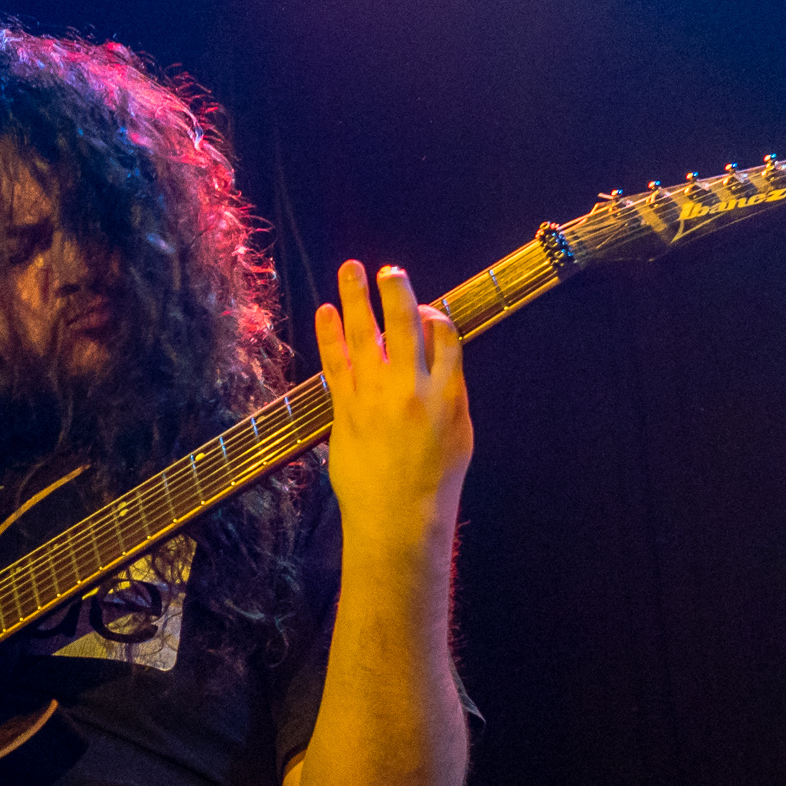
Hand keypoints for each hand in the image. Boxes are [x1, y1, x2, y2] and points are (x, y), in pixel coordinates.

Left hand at [314, 260, 472, 565]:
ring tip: (350, 269)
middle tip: (388, 270)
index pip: (445, 336)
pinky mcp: (347, 411)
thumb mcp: (460, 434)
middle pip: (405, 325)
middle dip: (396, 291)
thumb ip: (451, 391)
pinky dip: (329, 334)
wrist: (400, 517)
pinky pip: (336, 362)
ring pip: (365, 335)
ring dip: (356, 298)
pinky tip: (325, 311)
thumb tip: (441, 359)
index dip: (434, 315)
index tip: (426, 309)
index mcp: (448, 393)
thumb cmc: (434, 481)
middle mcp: (413, 388)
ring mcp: (377, 398)